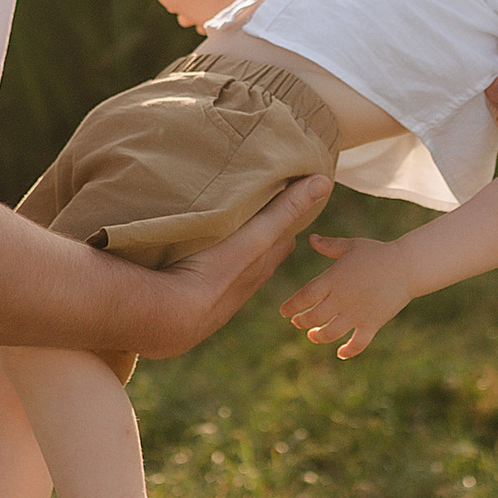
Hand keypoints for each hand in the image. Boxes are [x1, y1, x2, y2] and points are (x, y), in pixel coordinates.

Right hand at [125, 172, 334, 359]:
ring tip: (219, 241)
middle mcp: (245, 284)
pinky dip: (202, 273)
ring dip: (229, 259)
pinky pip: (204, 286)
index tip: (284, 208)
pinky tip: (189, 267)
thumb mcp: (256, 234)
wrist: (173, 315)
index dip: (287, 225)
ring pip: (232, 274)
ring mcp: (219, 299)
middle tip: (252, 221)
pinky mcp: (193, 307)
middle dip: (259, 241)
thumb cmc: (216, 270)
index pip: (284, 240)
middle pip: (260, 258)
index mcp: (261, 264)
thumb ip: (286, 208)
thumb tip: (324, 181)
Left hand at [279, 231, 410, 361]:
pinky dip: (348, 351)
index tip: (284, 312)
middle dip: (302, 322)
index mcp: (333, 279)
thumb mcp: (351, 246)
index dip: (292, 306)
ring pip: (330, 333)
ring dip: (318, 336)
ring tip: (314, 335)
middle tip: (298, 323)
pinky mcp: (372, 323)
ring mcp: (356, 313)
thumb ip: (330, 245)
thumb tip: (311, 239)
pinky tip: (341, 353)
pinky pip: (358, 343)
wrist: (406, 266)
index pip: (304, 296)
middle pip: (313, 317)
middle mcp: (341, 299)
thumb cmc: (378, 252)